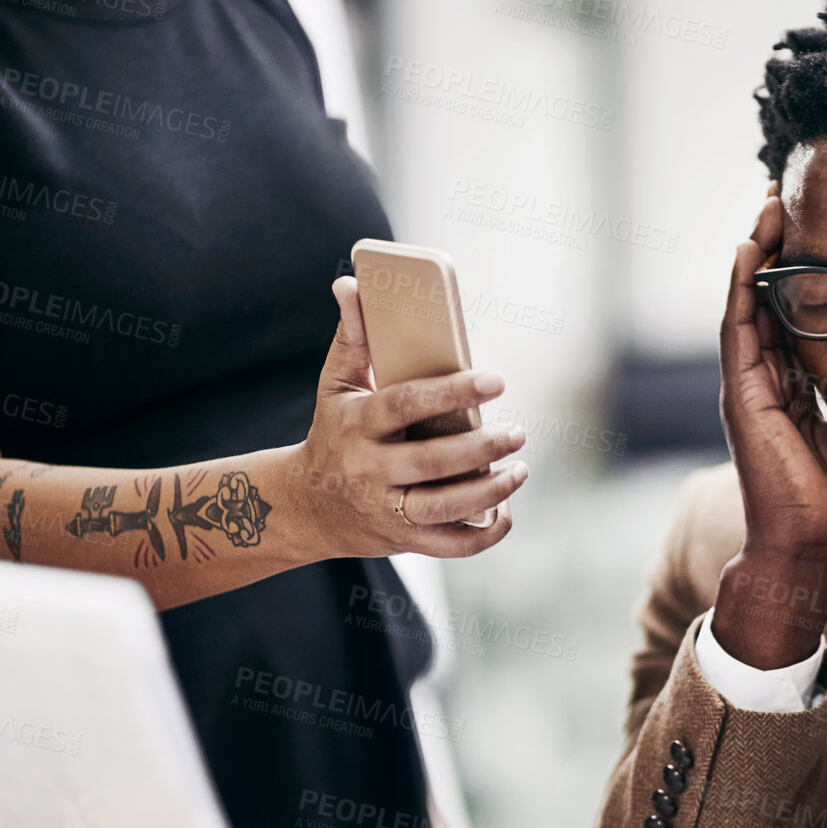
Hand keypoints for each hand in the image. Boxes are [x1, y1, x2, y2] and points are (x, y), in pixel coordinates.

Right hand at [284, 276, 528, 557]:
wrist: (306, 505)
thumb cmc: (334, 432)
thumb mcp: (335, 385)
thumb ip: (352, 336)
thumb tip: (350, 282)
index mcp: (357, 425)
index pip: (406, 404)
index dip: (452, 393)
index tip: (494, 380)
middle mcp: (370, 470)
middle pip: (432, 462)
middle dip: (482, 447)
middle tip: (519, 431)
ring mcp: (386, 510)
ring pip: (444, 507)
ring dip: (490, 491)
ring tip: (520, 468)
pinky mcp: (402, 540)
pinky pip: (450, 545)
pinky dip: (484, 533)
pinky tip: (506, 509)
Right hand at [710, 196, 826, 668]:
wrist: (813, 546)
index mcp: (792, 388)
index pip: (793, 313)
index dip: (803, 270)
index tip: (820, 226)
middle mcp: (765, 380)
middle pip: (767, 296)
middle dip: (776, 247)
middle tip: (786, 195)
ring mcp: (748, 386)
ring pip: (748, 302)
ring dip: (756, 252)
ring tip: (768, 205)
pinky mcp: (742, 395)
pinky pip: (739, 328)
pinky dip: (743, 286)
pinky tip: (751, 247)